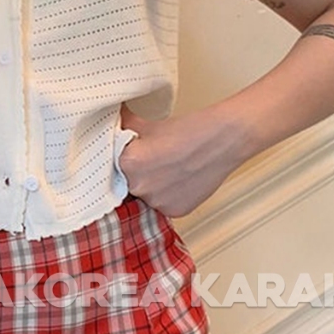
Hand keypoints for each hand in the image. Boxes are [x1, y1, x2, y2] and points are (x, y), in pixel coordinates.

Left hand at [117, 102, 248, 216]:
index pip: (112, 165)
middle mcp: (139, 186)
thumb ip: (124, 126)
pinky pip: (163, 205)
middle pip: (128, 182)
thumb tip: (110, 121)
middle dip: (137, 172)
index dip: (123, 158)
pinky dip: (168, 195)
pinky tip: (179, 179)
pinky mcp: (174, 211)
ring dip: (152, 186)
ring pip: (146, 195)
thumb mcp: (149, 124)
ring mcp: (157, 201)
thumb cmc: (190, 130)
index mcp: (128, 162)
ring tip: (169, 168)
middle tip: (154, 160)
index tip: (132, 153)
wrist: (223, 139)